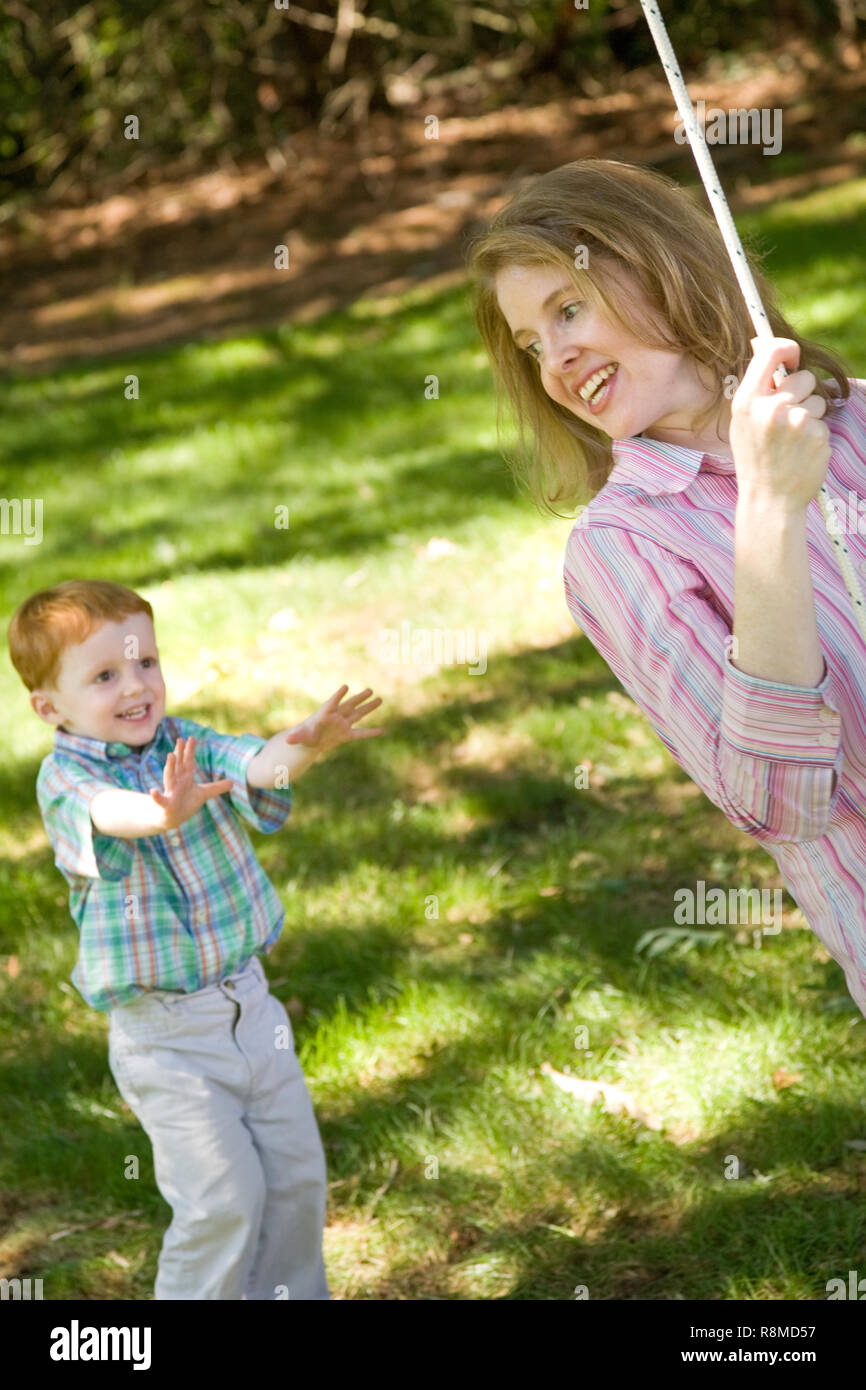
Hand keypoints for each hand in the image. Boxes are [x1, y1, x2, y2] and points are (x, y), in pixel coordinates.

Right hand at [149, 736, 233, 829]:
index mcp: (186, 777)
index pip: (188, 761)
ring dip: (170, 766)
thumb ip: (217, 787)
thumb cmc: (187, 803)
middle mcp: (177, 781)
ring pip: (169, 777)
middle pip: (178, 765)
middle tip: (180, 740)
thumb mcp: (204, 794)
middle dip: (179, 752)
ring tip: (170, 755)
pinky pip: (161, 799)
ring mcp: (171, 791)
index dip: (190, 750)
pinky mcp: (166, 804)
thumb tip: (233, 783)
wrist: (174, 818)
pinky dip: (157, 796)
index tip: (191, 738)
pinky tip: (153, 791)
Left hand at [284, 685, 383, 757]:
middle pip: (349, 705)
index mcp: (324, 714)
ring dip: (368, 708)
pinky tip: (381, 731)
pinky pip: (360, 733)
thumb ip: (295, 737)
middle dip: (359, 698)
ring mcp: (343, 724)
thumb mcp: (299, 737)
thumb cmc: (304, 735)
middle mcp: (336, 717)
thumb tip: (287, 740)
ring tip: (379, 699)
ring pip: (358, 714)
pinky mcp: (346, 734)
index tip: (345, 686)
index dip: (338, 695)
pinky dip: (370, 733)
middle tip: (370, 690)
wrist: (311, 740)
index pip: (332, 703)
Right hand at [730, 337, 830, 512]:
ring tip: (793, 439)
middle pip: (804, 376)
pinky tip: (801, 452)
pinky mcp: (817, 435)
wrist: (769, 499)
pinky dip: (816, 435)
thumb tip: (764, 344)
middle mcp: (772, 408)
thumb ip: (756, 386)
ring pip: (818, 400)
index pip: (770, 353)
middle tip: (789, 416)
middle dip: (803, 391)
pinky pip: (824, 422)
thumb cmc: (754, 457)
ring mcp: (797, 422)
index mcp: (747, 402)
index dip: (786, 348)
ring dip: (810, 415)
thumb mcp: (742, 421)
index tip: (793, 356)